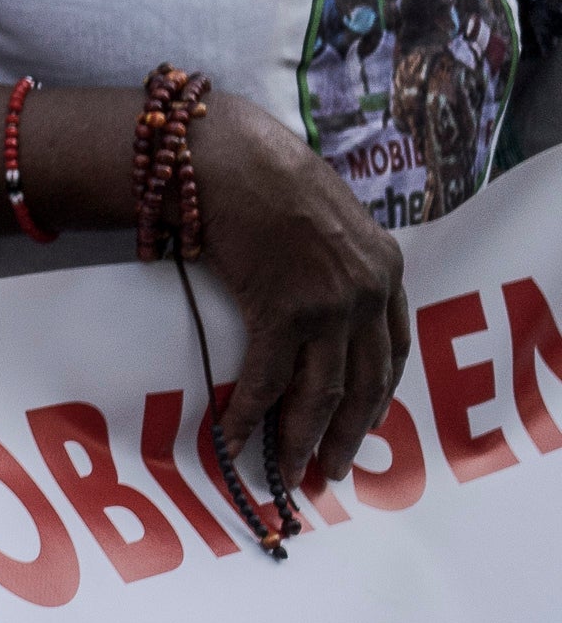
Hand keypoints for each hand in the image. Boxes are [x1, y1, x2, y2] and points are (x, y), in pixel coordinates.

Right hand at [192, 93, 406, 494]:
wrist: (228, 153)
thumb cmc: (266, 173)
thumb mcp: (329, 213)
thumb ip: (341, 257)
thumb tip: (321, 296)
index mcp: (386, 269)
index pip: (394, 352)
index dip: (380, 396)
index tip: (367, 425)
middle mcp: (365, 293)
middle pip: (365, 385)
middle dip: (348, 434)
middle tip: (332, 470)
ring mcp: (326, 304)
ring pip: (321, 393)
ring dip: (302, 438)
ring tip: (287, 470)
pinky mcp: (280, 310)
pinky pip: (266, 378)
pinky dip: (251, 414)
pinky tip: (234, 438)